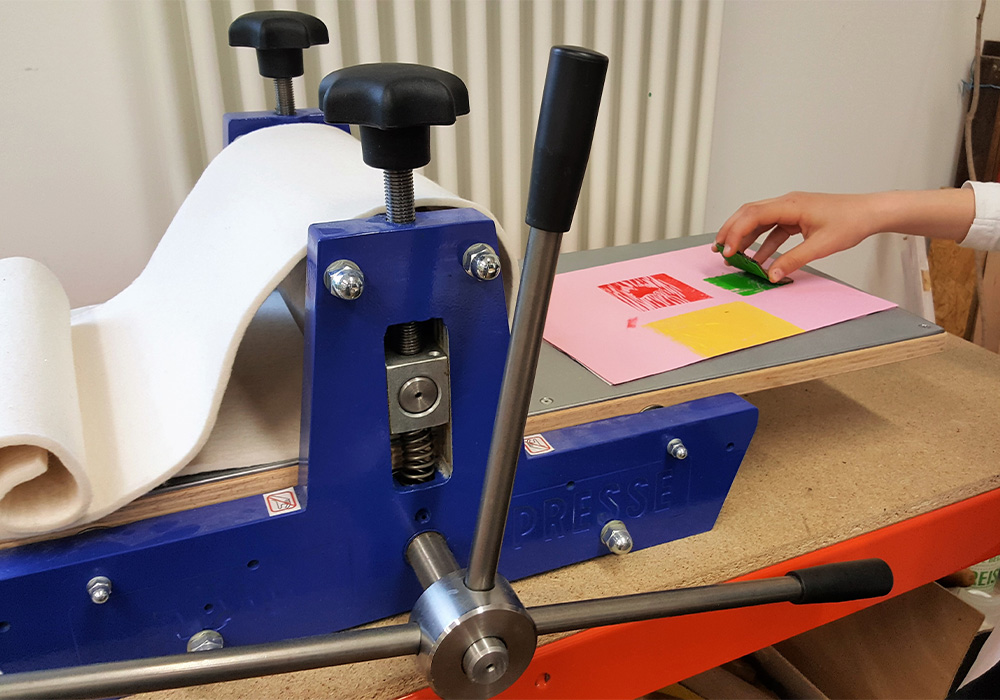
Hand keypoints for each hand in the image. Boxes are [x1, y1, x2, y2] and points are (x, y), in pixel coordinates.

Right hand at [714, 192, 879, 282]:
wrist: (870, 212)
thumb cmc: (851, 221)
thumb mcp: (821, 245)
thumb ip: (793, 260)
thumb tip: (771, 274)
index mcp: (791, 205)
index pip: (753, 215)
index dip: (736, 232)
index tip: (727, 250)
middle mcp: (787, 203)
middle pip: (749, 213)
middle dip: (731, 231)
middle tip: (719, 249)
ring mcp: (791, 209)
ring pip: (759, 220)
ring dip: (744, 236)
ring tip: (733, 254)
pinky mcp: (796, 217)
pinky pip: (772, 228)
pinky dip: (762, 242)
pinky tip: (758, 258)